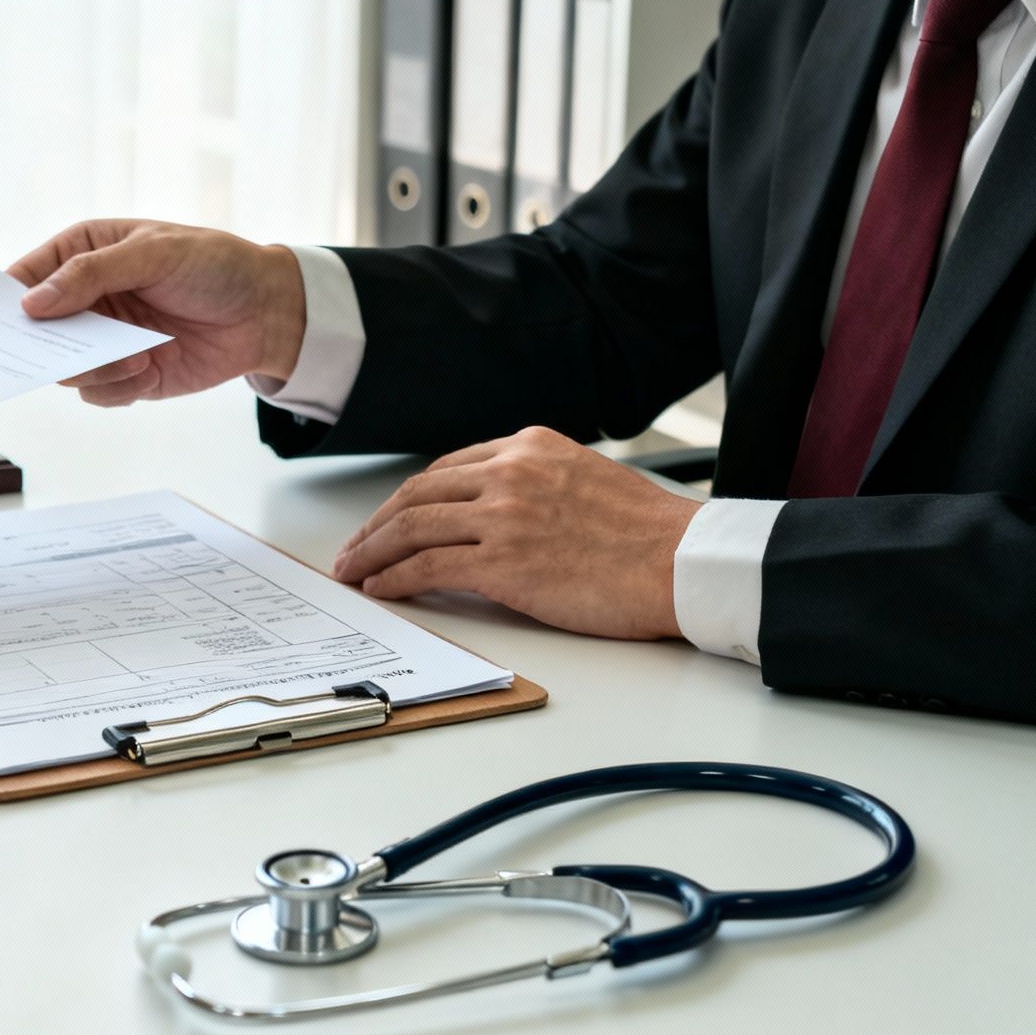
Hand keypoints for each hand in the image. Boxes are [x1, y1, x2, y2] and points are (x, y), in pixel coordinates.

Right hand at [8, 219, 306, 405]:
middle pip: (36, 331)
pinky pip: (97, 394)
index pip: (24, 278)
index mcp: (82, 253)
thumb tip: (31, 303)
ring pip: (64, 369)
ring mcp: (103, 339)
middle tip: (62, 355)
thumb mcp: (154, 253)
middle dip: (46, 347)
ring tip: (135, 359)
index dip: (2, 301)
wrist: (266, 312)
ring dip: (93, 370)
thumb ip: (92, 274)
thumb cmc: (214, 265)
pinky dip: (117, 389)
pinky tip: (150, 372)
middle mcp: (85, 298)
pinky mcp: (125, 374)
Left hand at [331, 427, 701, 639]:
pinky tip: (382, 588)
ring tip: (353, 571)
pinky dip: (395, 578)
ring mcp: (504, 516)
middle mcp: (511, 472)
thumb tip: (493, 514)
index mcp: (529, 446)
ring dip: (372, 551)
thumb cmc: (646, 534)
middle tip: (353, 548)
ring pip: (412, 526)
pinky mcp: (503, 562)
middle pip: (418, 493)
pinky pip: (427, 567)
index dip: (408, 499)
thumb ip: (535, 484)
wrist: (682, 562)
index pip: (447, 468)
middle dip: (375, 523)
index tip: (388, 519)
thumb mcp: (584, 479)